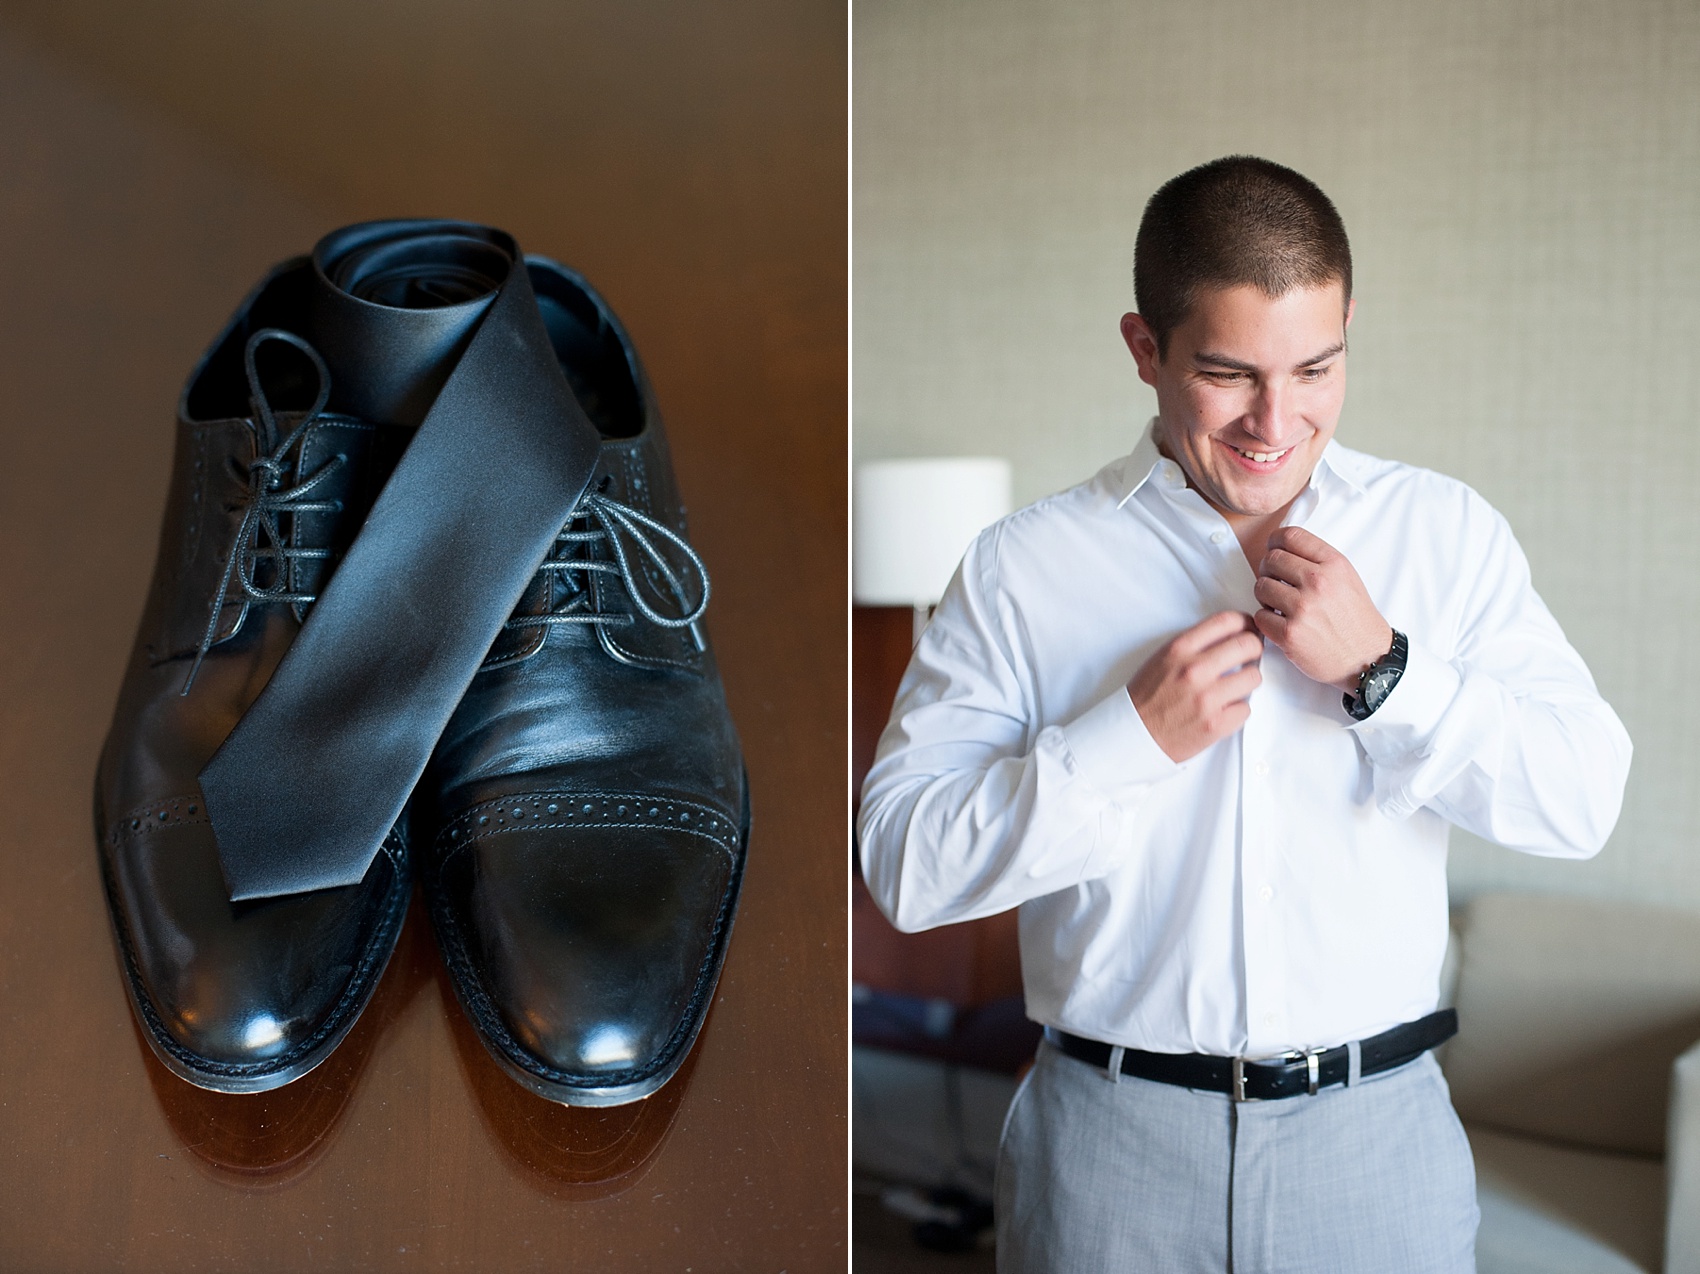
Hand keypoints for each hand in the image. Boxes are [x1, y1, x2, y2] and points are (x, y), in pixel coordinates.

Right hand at [1128, 611, 1262, 762]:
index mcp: (1180, 649)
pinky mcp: (1216, 724)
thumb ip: (1194, 645)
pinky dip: (1237, 710)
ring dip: (1247, 681)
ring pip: (1253, 677)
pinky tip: (1223, 710)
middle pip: (1248, 645)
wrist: (1132, 734)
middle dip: (1254, 648)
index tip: (1248, 628)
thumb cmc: (1147, 697)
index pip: (1226, 622)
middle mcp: (1194, 670)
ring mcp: (1207, 699)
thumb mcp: (1162, 658)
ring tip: (1233, 687)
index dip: (1245, 622)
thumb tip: (1228, 634)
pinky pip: (1246, 709)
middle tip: (1251, 655)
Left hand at [1252, 526, 1390, 691]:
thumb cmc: (1355, 619)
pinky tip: (1281, 623)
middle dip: (1268, 570)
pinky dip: (1266, 620)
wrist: (1367, 658)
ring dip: (1265, 595)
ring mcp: (1302, 608)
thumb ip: (1317, 560)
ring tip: (1279, 604)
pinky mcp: (1289, 633)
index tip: (1273, 549)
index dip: (1275, 541)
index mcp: (1333, 564)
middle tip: (1276, 582)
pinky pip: (1259, 615)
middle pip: (1271, 559)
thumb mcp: (1347, 578)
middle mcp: (1318, 582)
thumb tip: (1281, 548)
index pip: (1290, 536)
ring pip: (1261, 586)